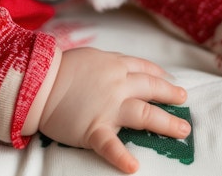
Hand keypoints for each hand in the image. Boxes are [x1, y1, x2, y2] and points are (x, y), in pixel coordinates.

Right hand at [37, 47, 189, 173]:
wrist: (37, 82)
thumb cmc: (60, 69)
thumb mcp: (91, 57)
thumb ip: (110, 64)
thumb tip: (125, 69)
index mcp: (115, 66)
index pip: (144, 70)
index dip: (160, 77)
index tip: (170, 82)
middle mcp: (117, 85)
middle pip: (152, 89)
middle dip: (171, 96)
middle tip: (184, 101)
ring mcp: (108, 108)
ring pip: (144, 114)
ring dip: (167, 123)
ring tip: (182, 131)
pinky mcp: (94, 129)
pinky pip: (110, 145)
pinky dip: (122, 157)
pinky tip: (134, 167)